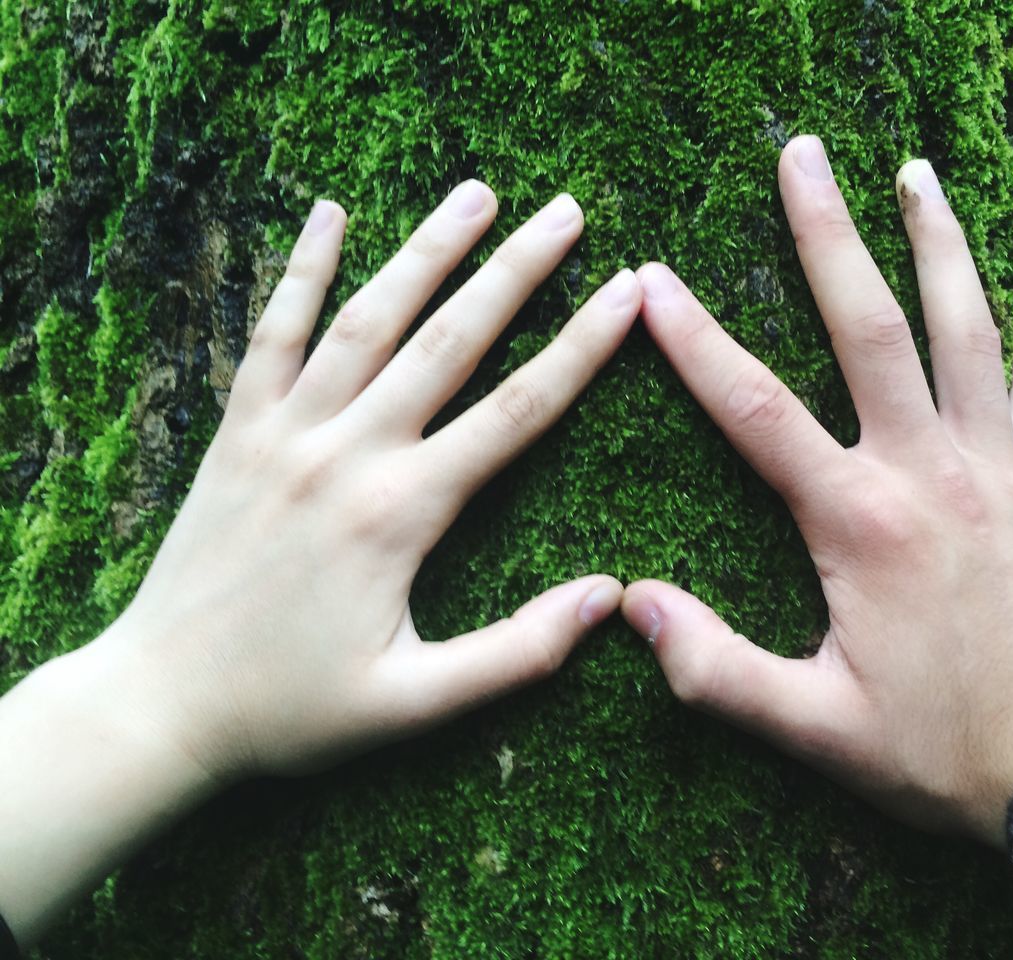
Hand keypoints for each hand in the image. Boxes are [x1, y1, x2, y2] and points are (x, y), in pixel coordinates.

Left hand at [95, 182, 638, 782]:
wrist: (162, 703)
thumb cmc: (291, 709)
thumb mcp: (414, 702)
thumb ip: (516, 651)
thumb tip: (608, 598)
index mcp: (402, 512)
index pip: (517, 411)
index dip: (582, 346)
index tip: (626, 291)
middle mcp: (346, 453)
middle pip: (449, 341)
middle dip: (516, 270)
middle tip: (568, 210)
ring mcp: (284, 432)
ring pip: (366, 319)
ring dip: (425, 250)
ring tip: (477, 192)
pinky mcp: (237, 432)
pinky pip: (270, 333)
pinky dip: (301, 271)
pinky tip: (329, 213)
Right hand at [622, 136, 1012, 845]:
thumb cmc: (937, 748)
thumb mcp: (812, 727)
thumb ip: (715, 668)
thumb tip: (632, 606)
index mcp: (858, 523)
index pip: (755, 411)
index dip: (695, 341)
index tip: (652, 280)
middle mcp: (928, 473)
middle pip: (870, 329)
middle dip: (829, 235)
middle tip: (804, 156)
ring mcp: (998, 470)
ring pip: (965, 332)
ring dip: (939, 245)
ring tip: (916, 173)